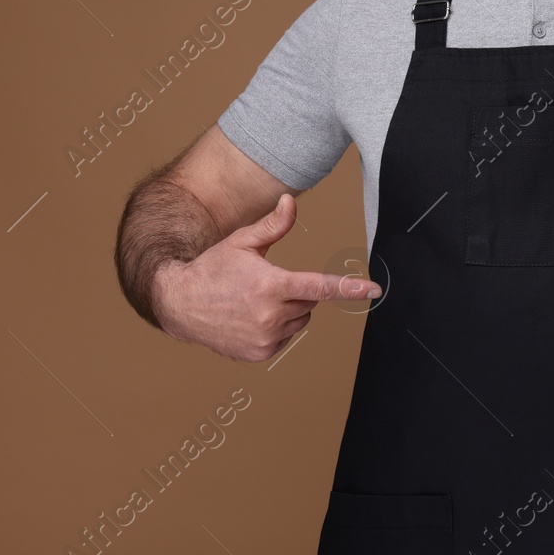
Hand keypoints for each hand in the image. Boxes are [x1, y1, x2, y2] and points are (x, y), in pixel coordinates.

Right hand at [153, 193, 380, 361]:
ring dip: (288, 310)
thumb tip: (290, 201)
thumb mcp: (242, 242)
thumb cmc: (212, 269)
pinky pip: (286, 337)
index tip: (374, 291)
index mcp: (269, 286)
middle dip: (296, 291)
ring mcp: (265, 338)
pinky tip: (251, 319)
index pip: (318, 287)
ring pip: (300, 320)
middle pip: (309, 301)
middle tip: (266, 284)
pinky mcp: (260, 354)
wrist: (179, 304)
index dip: (349, 289)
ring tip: (255, 302)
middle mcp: (269, 315)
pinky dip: (276, 328)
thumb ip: (273, 225)